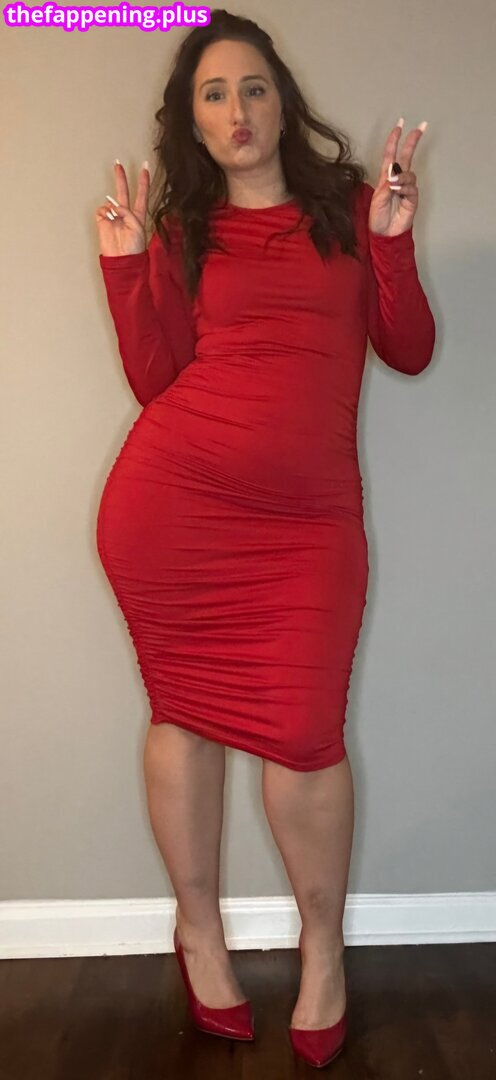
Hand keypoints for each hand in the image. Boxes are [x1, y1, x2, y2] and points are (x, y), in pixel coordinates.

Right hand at [95, 161, 149, 255]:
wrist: (121, 259)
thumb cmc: (133, 248)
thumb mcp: (137, 227)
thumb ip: (128, 213)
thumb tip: (115, 207)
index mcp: (138, 215)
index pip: (141, 195)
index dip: (144, 182)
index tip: (145, 168)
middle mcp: (126, 214)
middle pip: (124, 191)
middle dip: (120, 178)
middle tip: (118, 164)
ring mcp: (113, 216)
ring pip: (111, 201)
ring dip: (114, 207)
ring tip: (116, 219)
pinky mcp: (103, 221)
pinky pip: (102, 210)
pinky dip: (106, 213)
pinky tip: (109, 220)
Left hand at [368, 119, 427, 236]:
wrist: (384, 234)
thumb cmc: (377, 217)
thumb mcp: (377, 199)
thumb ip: (385, 185)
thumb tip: (394, 172)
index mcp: (386, 177)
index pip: (391, 154)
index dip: (394, 140)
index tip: (399, 125)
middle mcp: (397, 180)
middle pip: (407, 156)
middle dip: (413, 141)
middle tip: (421, 127)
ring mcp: (406, 189)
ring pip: (409, 174)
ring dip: (402, 177)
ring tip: (393, 186)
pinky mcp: (412, 199)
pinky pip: (412, 188)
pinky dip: (405, 188)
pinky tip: (398, 192)